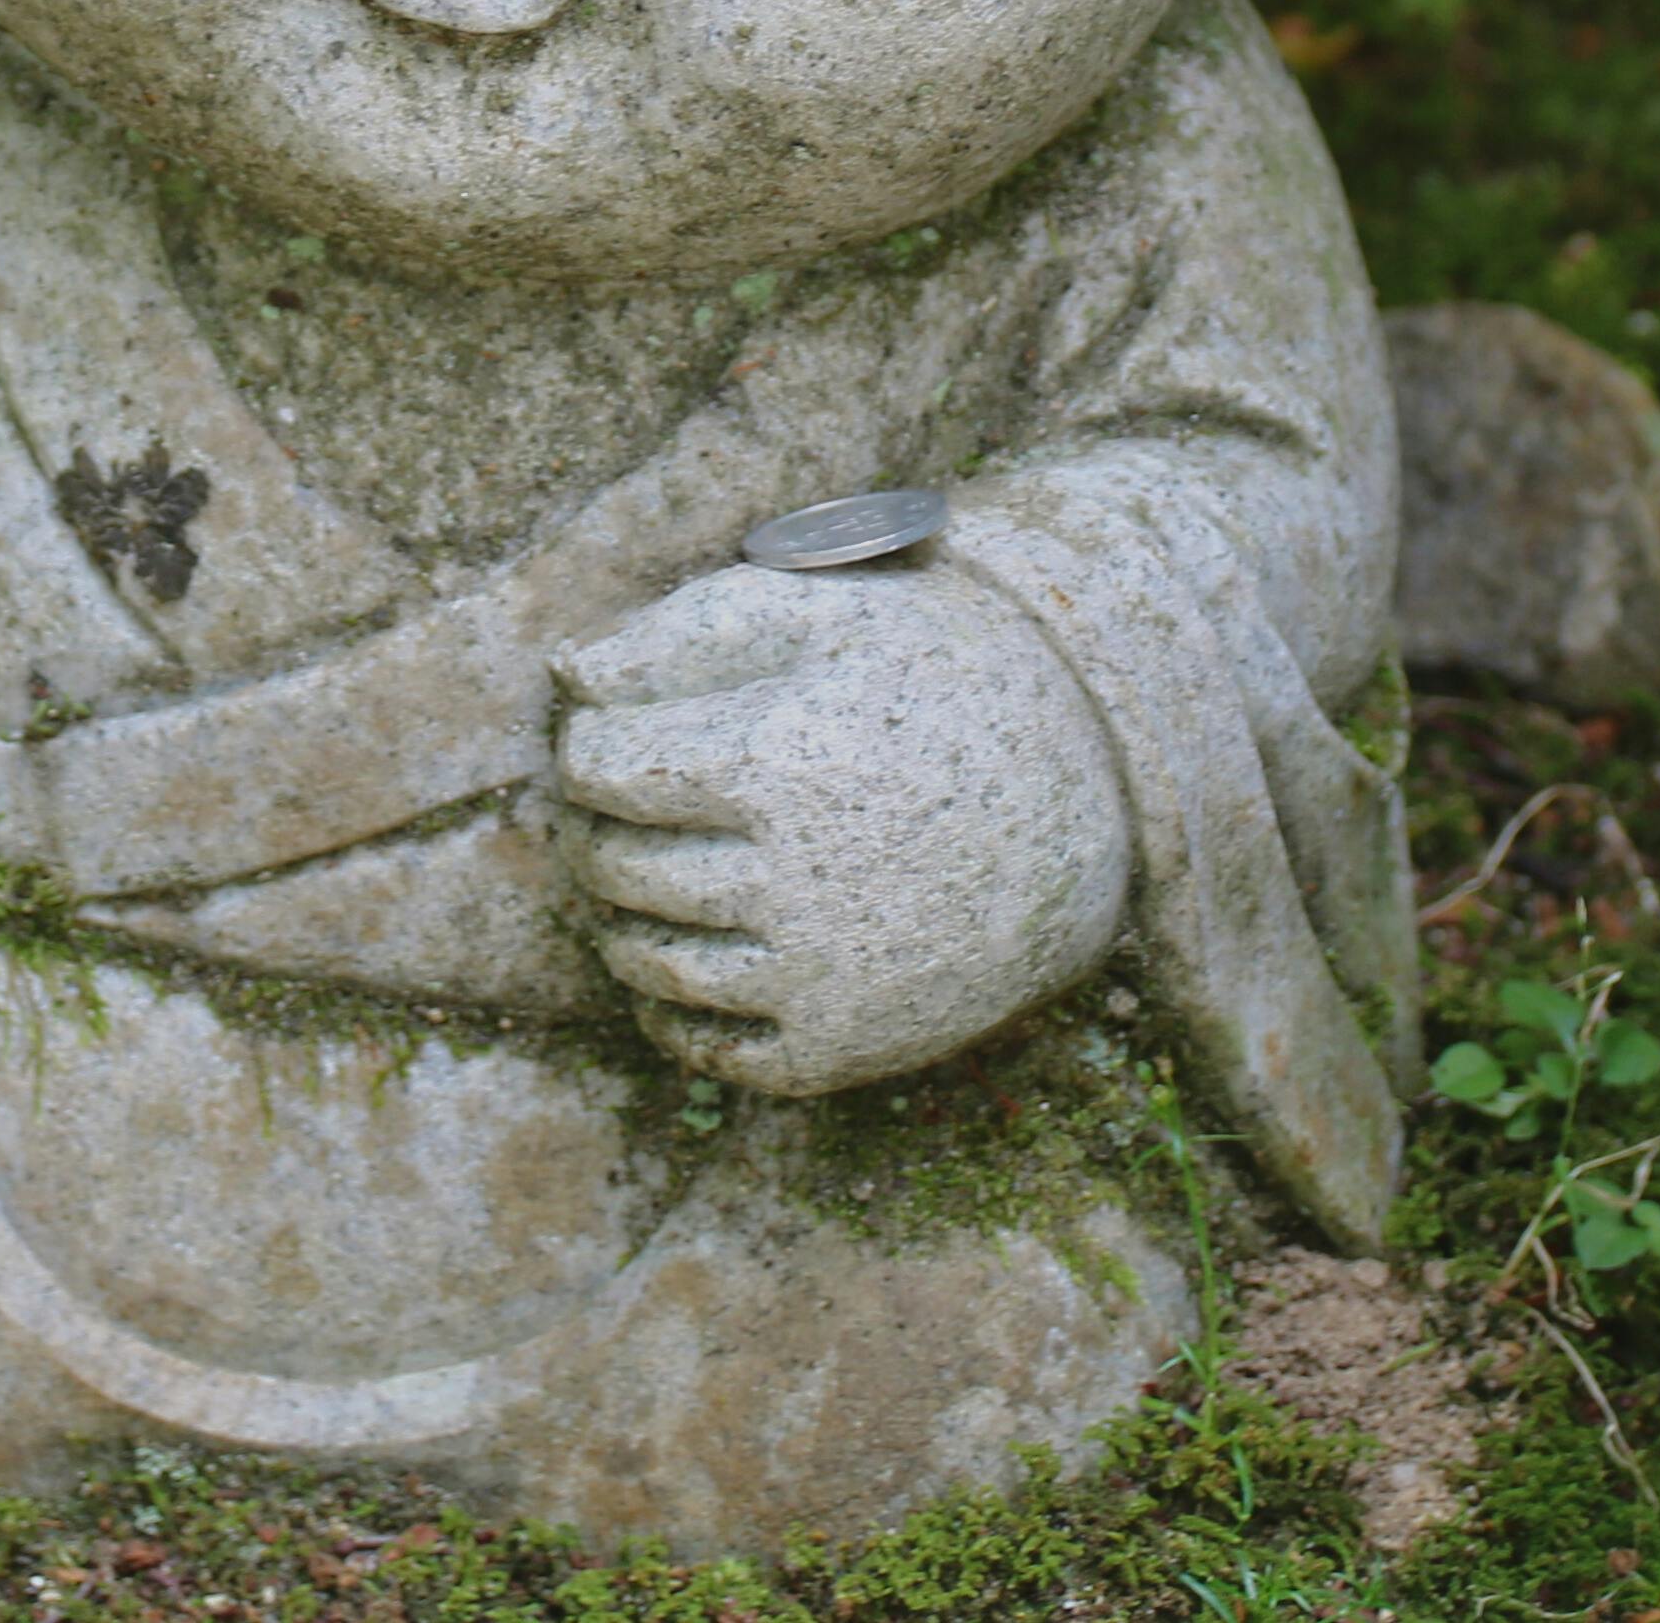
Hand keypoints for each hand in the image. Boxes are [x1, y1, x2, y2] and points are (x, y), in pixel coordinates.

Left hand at [550, 562, 1131, 1096]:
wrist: (1092, 796)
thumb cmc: (942, 682)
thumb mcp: (828, 614)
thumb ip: (686, 631)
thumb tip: (567, 673)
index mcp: (776, 761)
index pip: (600, 765)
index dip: (590, 743)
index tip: (614, 732)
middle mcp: (790, 880)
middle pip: (614, 863)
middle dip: (595, 828)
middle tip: (621, 805)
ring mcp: (817, 974)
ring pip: (646, 958)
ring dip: (620, 917)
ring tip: (643, 874)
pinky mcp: (843, 1042)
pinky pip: (708, 1045)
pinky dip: (669, 1010)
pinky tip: (681, 963)